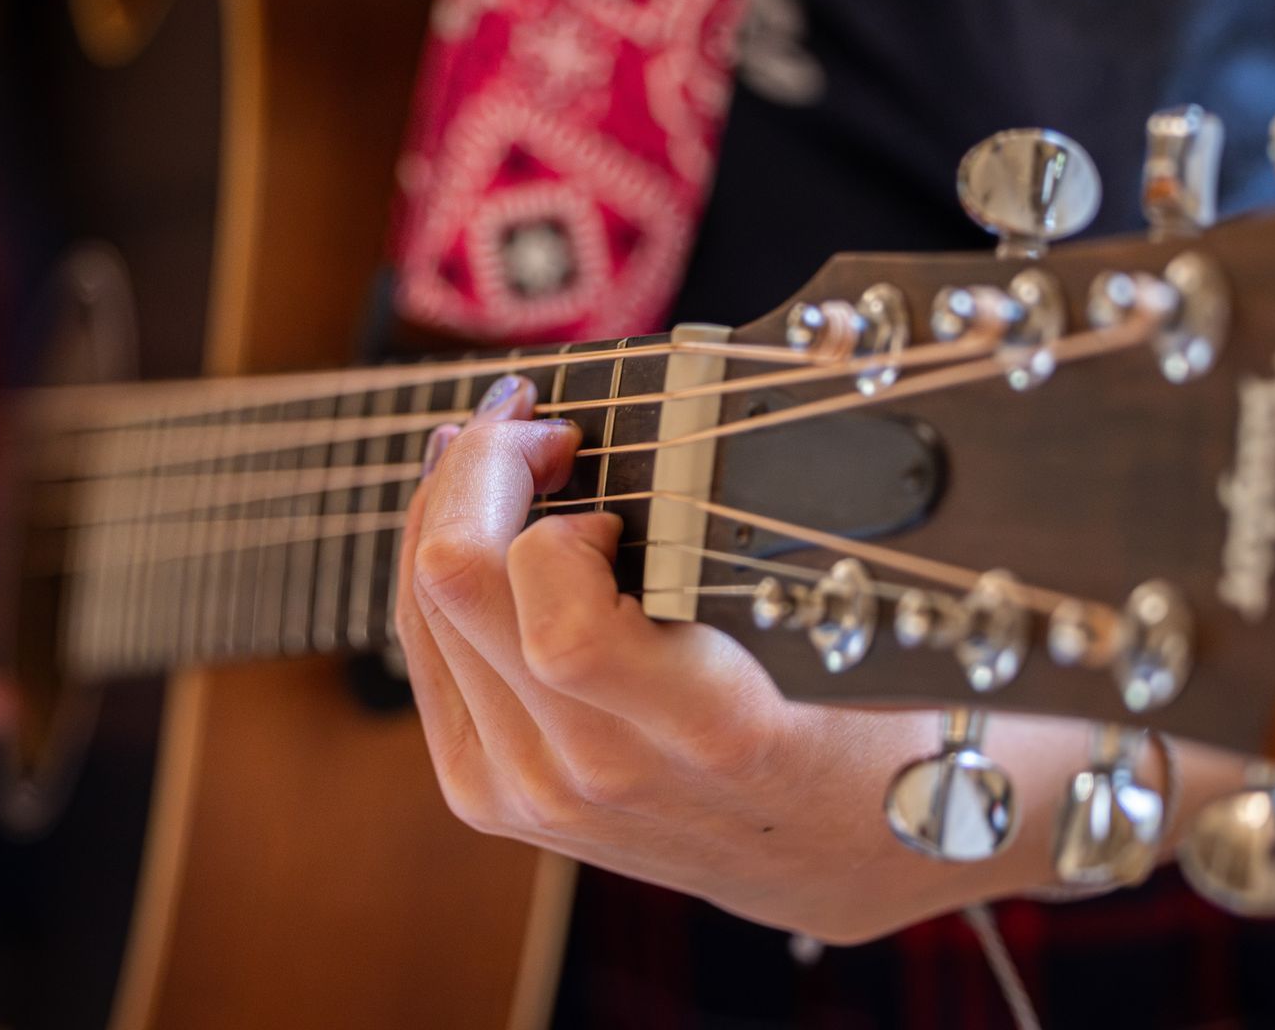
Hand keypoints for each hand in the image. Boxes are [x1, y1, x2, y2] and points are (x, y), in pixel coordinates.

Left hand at [396, 376, 1034, 942]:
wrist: (843, 853)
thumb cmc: (855, 710)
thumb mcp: (828, 616)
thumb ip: (725, 532)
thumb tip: (612, 427)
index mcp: (702, 728)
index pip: (557, 616)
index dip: (554, 514)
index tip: (596, 464)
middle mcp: (593, 773)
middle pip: (452, 584)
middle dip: (478, 466)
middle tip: (530, 421)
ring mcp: (529, 793)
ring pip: (419, 611)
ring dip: (446, 509)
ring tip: (497, 455)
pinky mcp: (492, 797)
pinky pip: (424, 655)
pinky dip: (436, 575)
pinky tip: (473, 526)